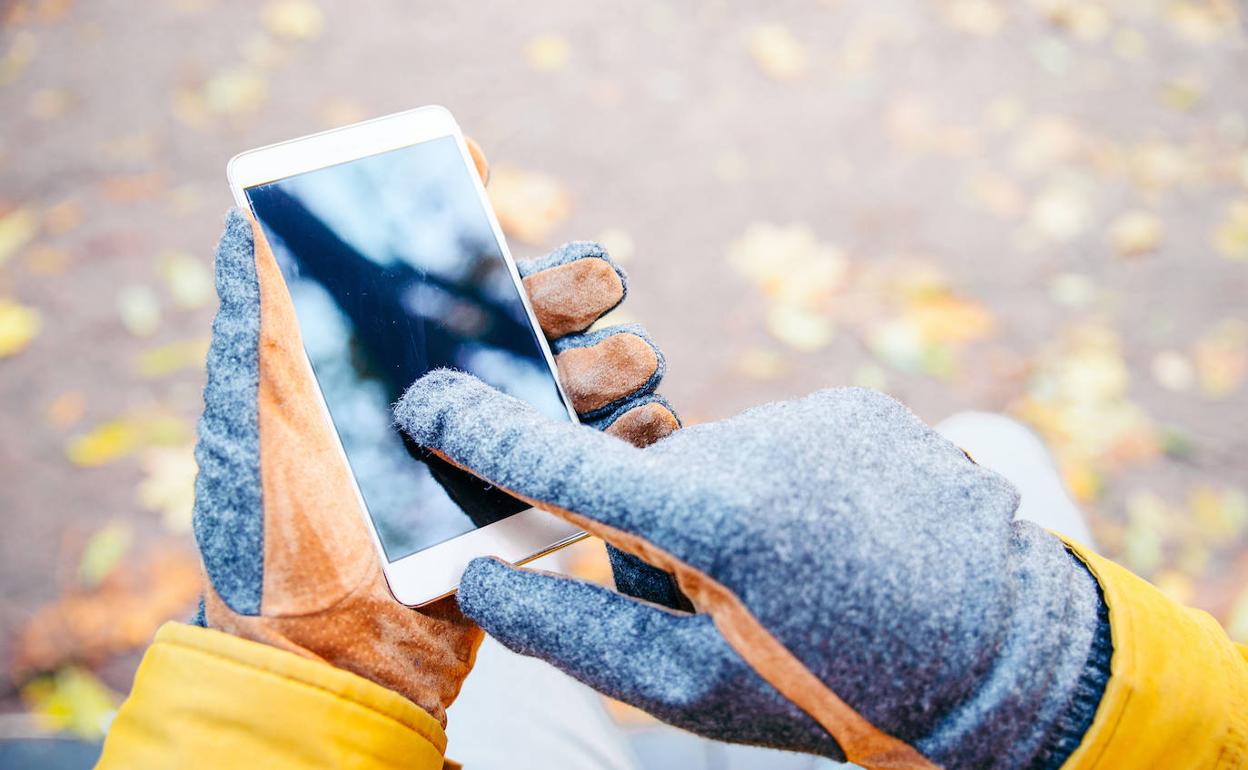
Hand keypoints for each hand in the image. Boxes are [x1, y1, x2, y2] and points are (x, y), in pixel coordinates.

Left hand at [192, 139, 681, 724]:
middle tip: (593, 294)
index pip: (449, 282)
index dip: (483, 239)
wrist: (332, 659)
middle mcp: (451, 401)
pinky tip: (648, 422)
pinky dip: (638, 433)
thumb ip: (259, 311)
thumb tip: (248, 210)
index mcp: (389, 366)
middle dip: (571, 295)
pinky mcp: (537, 507)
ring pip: (582, 383)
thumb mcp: (253, 410)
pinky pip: (604, 457)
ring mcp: (498, 454)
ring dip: (613, 362)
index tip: (503, 199)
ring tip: (626, 367)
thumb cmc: (279, 531)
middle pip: (531, 323)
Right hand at [394, 374, 1102, 767]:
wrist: (1014, 664)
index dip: (479, 432)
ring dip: (724, 513)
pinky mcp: (857, 407)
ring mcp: (815, 415)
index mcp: (708, 520)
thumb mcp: (695, 690)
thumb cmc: (841, 693)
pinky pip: (778, 442)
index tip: (423, 399)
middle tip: (721, 603)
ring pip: (715, 460)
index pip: (559, 463)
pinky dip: (780, 488)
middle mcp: (755, 442)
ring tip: (795, 579)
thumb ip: (573, 634)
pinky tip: (834, 541)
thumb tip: (477, 586)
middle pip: (645, 478)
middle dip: (655, 535)